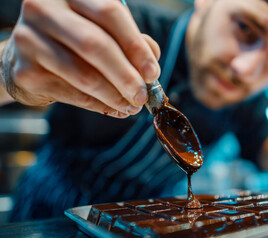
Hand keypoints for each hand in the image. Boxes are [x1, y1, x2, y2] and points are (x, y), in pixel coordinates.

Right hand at [0, 0, 160, 117]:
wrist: (26, 56)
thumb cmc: (72, 41)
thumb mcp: (101, 30)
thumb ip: (128, 41)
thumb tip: (151, 68)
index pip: (109, 13)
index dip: (135, 46)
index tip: (152, 72)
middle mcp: (44, 9)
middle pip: (95, 45)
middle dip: (126, 75)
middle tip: (142, 95)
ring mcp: (29, 39)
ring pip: (84, 75)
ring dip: (114, 96)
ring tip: (132, 106)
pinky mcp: (25, 72)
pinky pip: (73, 94)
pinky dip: (99, 105)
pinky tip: (114, 108)